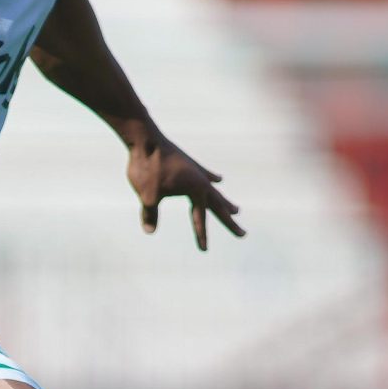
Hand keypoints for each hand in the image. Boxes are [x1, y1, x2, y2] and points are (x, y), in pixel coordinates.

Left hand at [127, 134, 245, 251]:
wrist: (145, 138)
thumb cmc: (147, 167)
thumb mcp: (147, 195)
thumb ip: (150, 214)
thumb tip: (150, 231)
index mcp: (196, 190)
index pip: (200, 219)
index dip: (201, 235)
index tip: (204, 250)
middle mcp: (200, 181)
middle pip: (217, 205)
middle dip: (228, 221)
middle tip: (242, 234)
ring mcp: (195, 171)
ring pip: (213, 190)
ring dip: (223, 201)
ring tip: (236, 210)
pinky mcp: (187, 163)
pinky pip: (203, 173)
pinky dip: (210, 177)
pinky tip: (219, 180)